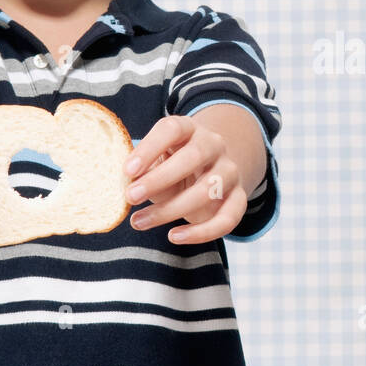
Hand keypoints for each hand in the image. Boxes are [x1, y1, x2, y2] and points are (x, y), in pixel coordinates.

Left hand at [123, 114, 246, 243]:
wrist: (210, 172)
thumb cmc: (172, 166)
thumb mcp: (157, 161)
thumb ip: (144, 171)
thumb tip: (129, 187)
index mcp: (189, 129)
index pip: (172, 129)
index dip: (150, 148)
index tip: (127, 170)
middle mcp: (214, 145)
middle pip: (193, 157)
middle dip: (159, 179)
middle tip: (131, 197)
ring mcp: (229, 171)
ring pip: (207, 190)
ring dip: (170, 210)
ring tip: (139, 221)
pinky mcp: (238, 198)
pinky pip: (228, 218)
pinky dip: (201, 232)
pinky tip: (175, 237)